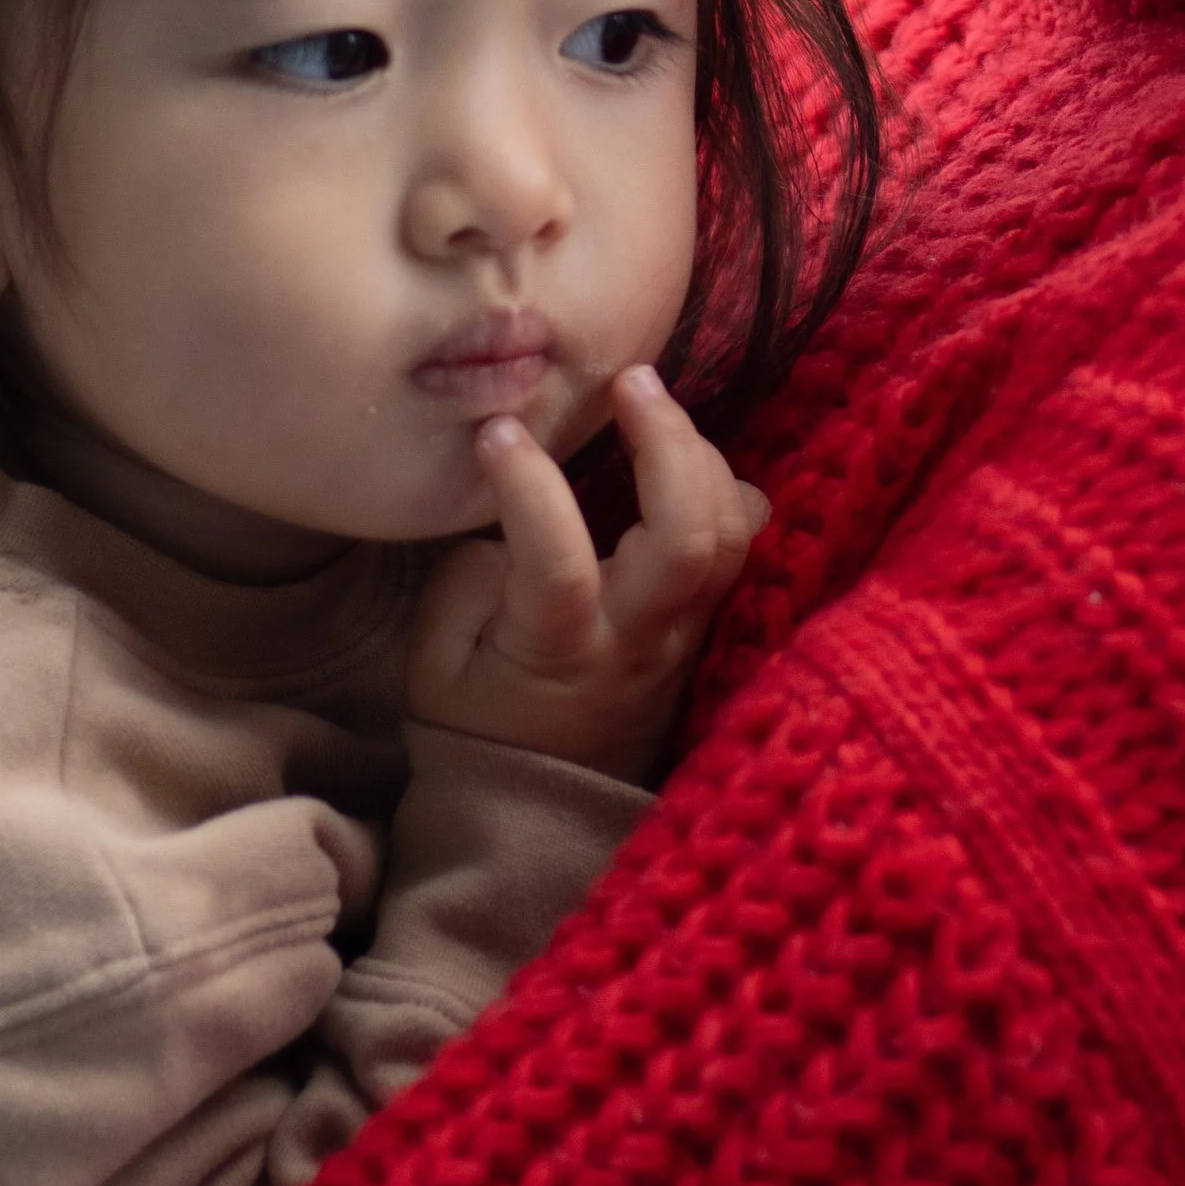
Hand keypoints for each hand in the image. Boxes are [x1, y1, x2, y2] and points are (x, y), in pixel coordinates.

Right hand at [405, 365, 769, 784]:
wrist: (539, 806)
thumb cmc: (477, 719)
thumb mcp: (438, 659)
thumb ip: (471, 579)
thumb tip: (512, 509)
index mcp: (558, 648)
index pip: (558, 562)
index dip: (530, 487)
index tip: (497, 431)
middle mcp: (639, 638)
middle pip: (692, 540)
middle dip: (670, 444)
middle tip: (631, 379)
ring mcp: (684, 633)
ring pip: (735, 536)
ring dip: (704, 455)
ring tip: (653, 405)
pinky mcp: (705, 624)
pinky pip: (745, 547)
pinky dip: (729, 490)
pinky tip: (689, 458)